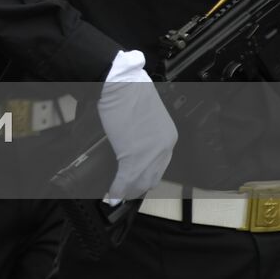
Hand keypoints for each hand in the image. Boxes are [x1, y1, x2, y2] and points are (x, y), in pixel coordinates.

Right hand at [98, 50, 176, 202]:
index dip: (147, 174)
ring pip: (141, 181)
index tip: (136, 179)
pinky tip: (111, 195)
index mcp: (168, 136)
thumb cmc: (127, 90)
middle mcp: (164, 147)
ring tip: (117, 194)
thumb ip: (139, 130)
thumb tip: (125, 141)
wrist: (119, 84)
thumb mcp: (142, 113)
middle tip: (126, 191)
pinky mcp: (133, 157)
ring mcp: (150, 154)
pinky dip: (117, 189)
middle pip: (153, 176)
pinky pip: (125, 180)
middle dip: (138, 186)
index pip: (161, 164)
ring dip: (128, 190)